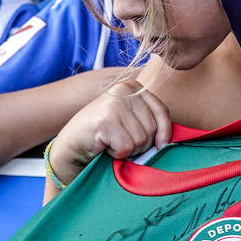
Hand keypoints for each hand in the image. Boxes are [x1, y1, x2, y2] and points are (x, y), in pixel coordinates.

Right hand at [49, 79, 171, 185]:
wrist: (71, 146)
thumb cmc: (103, 136)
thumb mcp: (130, 120)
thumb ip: (149, 121)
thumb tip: (169, 140)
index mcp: (132, 86)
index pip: (161, 110)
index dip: (165, 132)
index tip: (161, 145)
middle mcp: (123, 90)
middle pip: (152, 127)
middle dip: (141, 144)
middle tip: (122, 143)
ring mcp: (114, 103)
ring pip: (141, 139)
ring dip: (128, 150)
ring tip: (112, 143)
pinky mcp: (105, 120)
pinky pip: (127, 147)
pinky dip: (117, 154)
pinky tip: (105, 147)